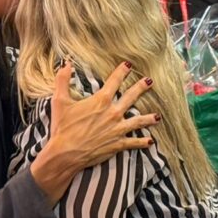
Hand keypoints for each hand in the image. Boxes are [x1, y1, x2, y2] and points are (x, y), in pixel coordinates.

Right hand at [30, 61, 158, 205]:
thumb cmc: (63, 128)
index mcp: (101, 101)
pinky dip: (142, 142)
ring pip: (138, 121)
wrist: (65, 154)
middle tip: (150, 81)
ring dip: (148, 118)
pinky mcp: (117, 145)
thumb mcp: (60, 101)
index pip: (114, 81)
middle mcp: (113, 113)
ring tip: (157, 116)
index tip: (128, 65)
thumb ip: (63, 80)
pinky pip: (133, 142)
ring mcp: (117, 129)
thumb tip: (65, 63)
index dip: (122, 71)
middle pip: (131, 97)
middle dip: (141, 88)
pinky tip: (150, 141)